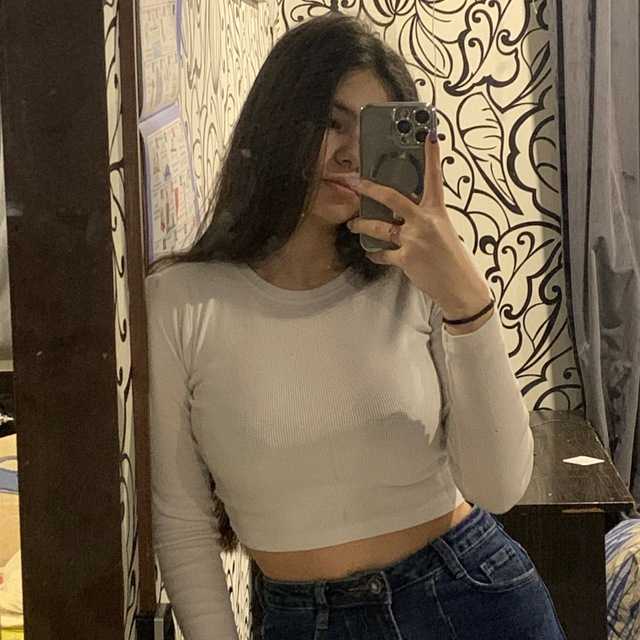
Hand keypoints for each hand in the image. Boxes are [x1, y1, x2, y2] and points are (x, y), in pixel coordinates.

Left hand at [345, 136, 492, 319]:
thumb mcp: (442, 231)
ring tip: (352, 224)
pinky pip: (382, 253)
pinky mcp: (406, 258)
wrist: (459, 287)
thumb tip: (401, 212)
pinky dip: (375, 254)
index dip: (431, 155)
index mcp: (437, 211)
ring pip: (379, 227)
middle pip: (392, 197)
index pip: (434, 178)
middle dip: (369, 188)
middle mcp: (425, 221)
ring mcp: (414, 239)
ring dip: (362, 224)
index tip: (428, 134)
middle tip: (354, 182)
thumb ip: (424, 219)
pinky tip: (372, 253)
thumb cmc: (451, 258)